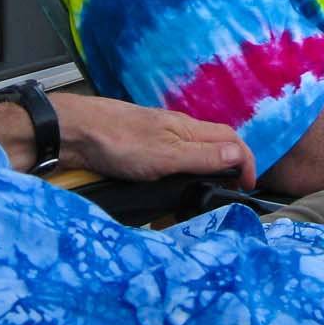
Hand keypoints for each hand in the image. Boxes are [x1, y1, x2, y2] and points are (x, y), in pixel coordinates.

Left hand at [53, 91, 257, 187]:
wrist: (74, 133)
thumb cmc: (117, 142)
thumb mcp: (166, 156)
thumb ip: (202, 156)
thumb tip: (238, 155)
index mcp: (188, 129)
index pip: (231, 140)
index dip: (246, 161)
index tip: (248, 186)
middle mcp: (177, 129)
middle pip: (215, 144)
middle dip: (229, 166)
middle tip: (229, 192)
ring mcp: (157, 137)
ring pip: (193, 152)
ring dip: (206, 170)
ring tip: (204, 195)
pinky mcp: (140, 147)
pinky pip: (172, 158)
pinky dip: (182, 174)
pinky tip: (171, 187)